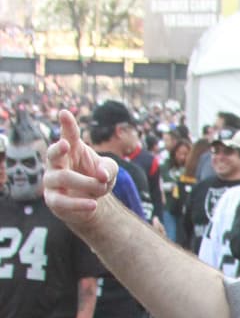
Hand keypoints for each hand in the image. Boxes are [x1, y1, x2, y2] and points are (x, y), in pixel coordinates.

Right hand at [44, 110, 116, 230]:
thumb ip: (109, 168)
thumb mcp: (110, 171)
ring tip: (101, 187)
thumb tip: (101, 176)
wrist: (91, 203)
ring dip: (86, 183)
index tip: (64, 112)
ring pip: (63, 177)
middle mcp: (58, 162)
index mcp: (72, 149)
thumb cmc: (97, 179)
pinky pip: (62, 201)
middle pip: (53, 152)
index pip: (69, 134)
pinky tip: (93, 204)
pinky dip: (79, 203)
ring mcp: (52, 180)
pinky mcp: (53, 199)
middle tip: (66, 144)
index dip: (67, 124)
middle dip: (58, 148)